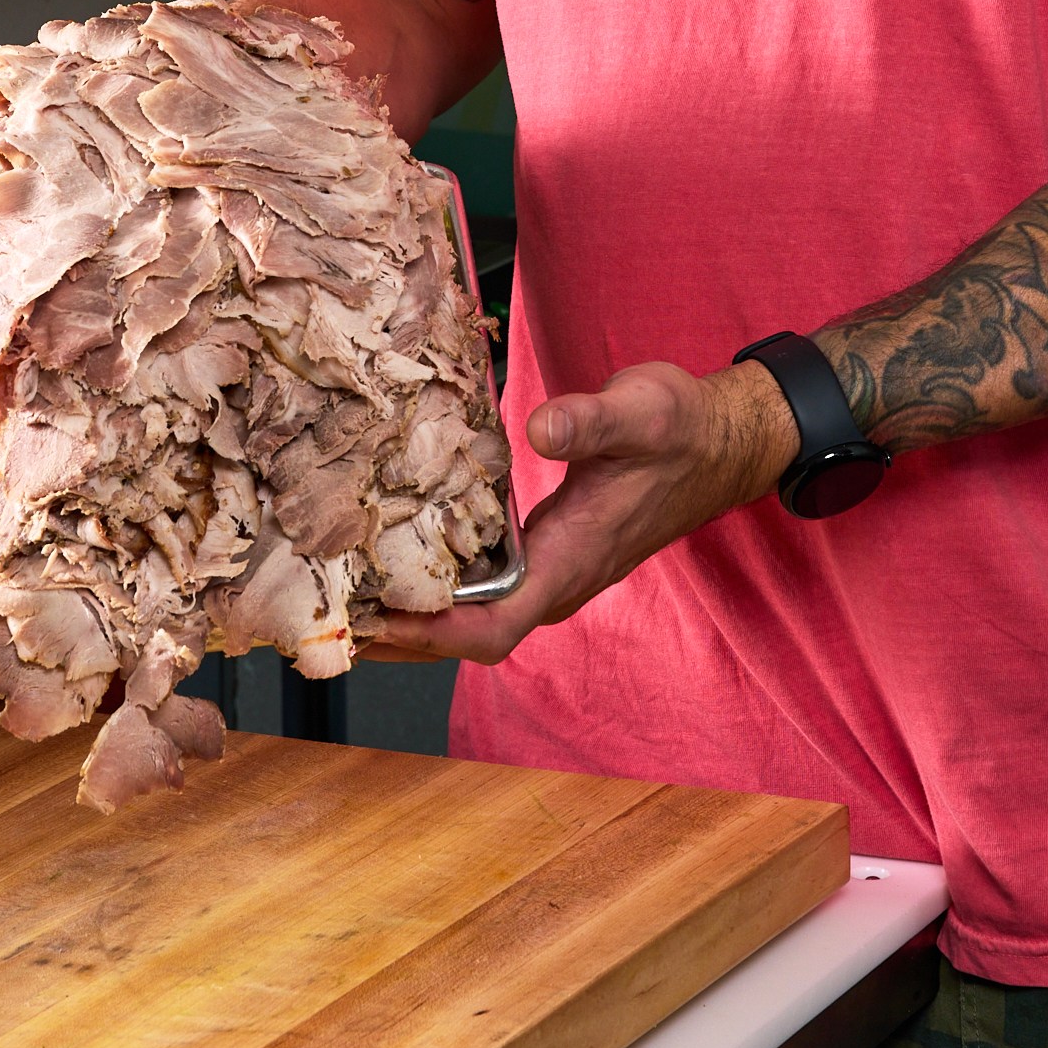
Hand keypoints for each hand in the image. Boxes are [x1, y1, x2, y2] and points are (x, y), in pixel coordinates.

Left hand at [360, 360, 799, 664]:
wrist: (720, 442)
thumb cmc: (683, 430)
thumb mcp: (641, 411)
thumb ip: (590, 420)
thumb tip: (536, 427)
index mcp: (576, 558)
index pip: (496, 626)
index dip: (433, 635)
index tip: (375, 623)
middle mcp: (559, 578)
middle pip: (468, 637)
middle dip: (400, 637)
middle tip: (328, 615)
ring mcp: (552, 570)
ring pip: (471, 618)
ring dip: (410, 617)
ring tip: (340, 597)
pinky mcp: (546, 551)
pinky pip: (480, 586)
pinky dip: (433, 584)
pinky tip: (393, 558)